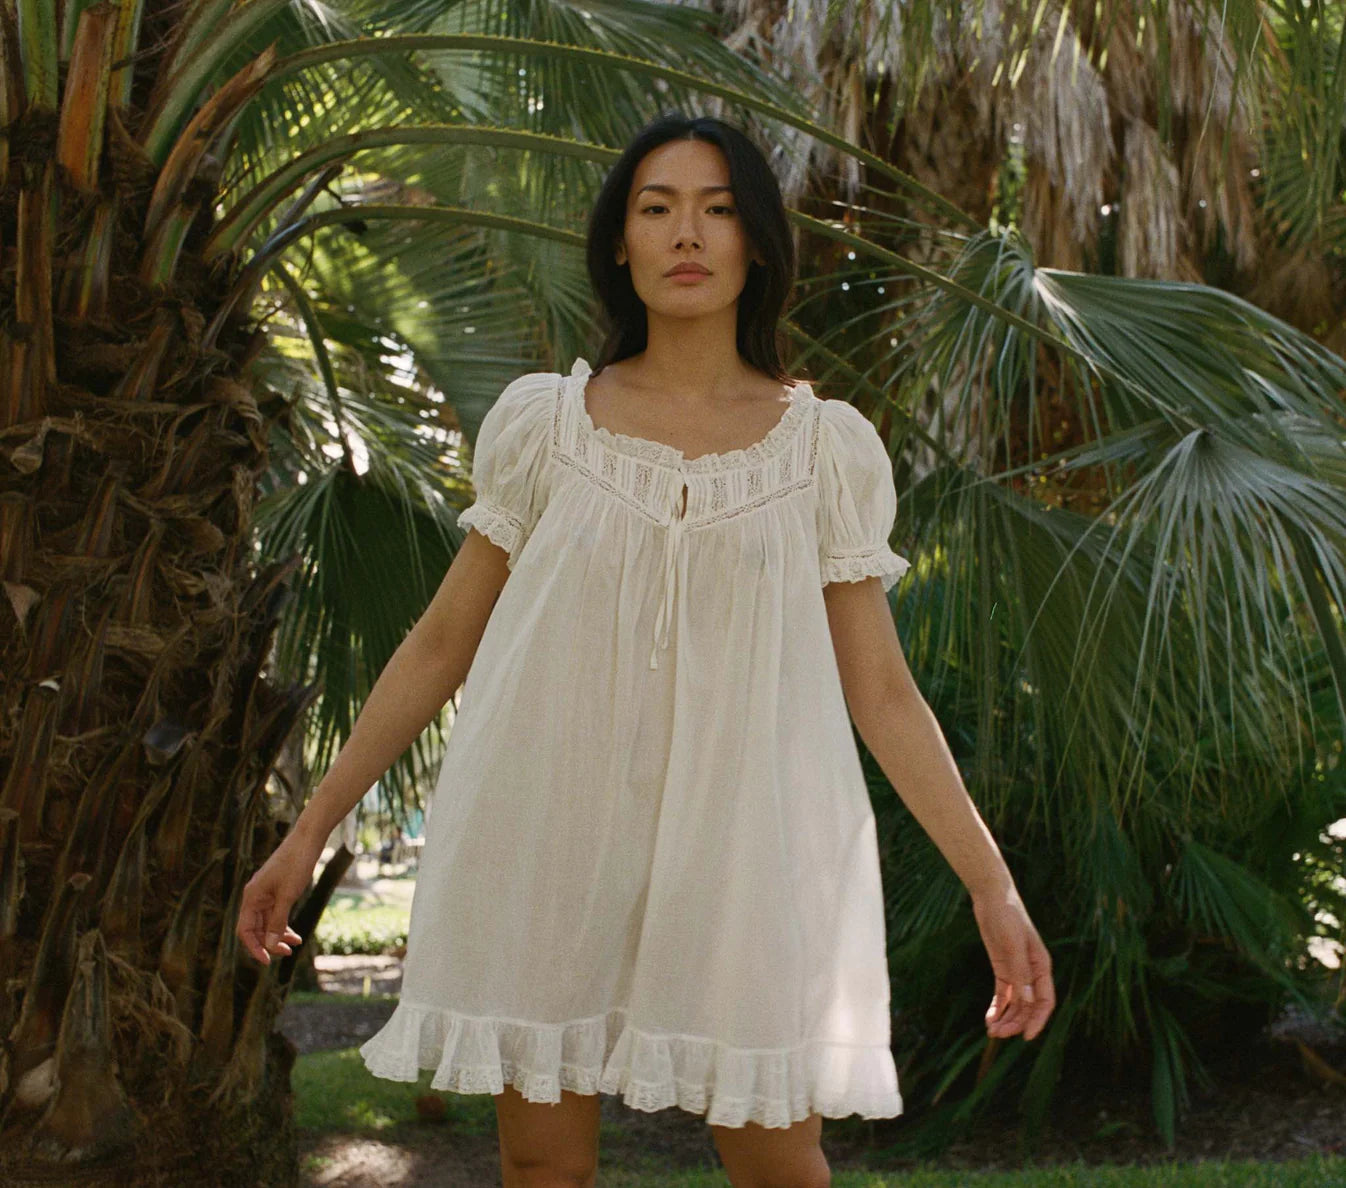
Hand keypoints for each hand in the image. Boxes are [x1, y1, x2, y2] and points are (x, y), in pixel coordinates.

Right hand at [236, 824, 323, 964]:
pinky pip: (275, 914)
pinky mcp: (277, 890)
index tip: (268, 961)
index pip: (245, 930)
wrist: (308, 839)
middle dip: (269, 943)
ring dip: (278, 935)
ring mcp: (266, 893)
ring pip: (267, 922)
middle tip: (288, 953)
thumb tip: (269, 946)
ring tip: (294, 945)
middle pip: (255, 929)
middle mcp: (255, 896)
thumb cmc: (296, 864)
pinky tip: (295, 934)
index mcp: (251, 897)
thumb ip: (277, 921)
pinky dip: (284, 924)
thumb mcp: (288, 896)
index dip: (254, 948)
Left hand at [971, 883, 1054, 1040]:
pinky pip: (1003, 994)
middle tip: (997, 1034)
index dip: (1038, 1021)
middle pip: (1029, 1006)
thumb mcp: (1013, 945)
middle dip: (1016, 1022)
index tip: (1026, 1037)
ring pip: (1016, 1003)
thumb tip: (1028, 1003)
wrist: (992, 897)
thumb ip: (1021, 973)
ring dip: (1006, 1018)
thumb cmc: (1007, 916)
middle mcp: (1032, 972)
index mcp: (1042, 966)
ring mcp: (1017, 971)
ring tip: (992, 1031)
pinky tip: (989, 1018)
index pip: (1045, 1001)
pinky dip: (997, 1007)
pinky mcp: (1003, 968)